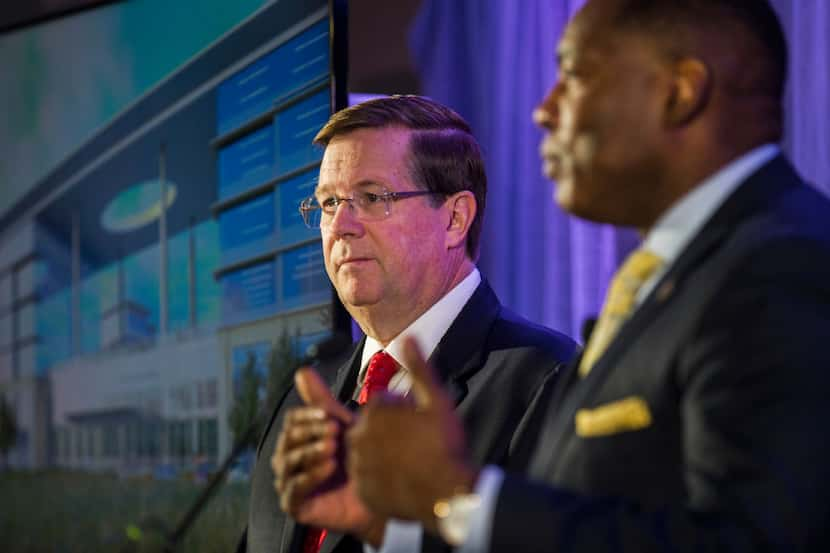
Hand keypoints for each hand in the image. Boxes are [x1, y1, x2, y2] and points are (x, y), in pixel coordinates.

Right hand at [272, 368, 384, 542]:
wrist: (376, 493)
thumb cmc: (358, 456)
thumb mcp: (342, 424)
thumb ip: (321, 400)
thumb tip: (301, 370)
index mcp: (296, 437)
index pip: (292, 420)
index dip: (309, 416)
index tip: (330, 415)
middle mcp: (287, 458)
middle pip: (289, 439)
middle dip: (312, 433)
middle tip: (335, 430)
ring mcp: (288, 482)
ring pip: (289, 463)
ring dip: (311, 453)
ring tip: (333, 448)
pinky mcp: (293, 505)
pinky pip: (293, 490)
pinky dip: (309, 477)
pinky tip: (329, 468)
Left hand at [346, 336, 478, 534]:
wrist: (450, 495)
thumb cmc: (446, 445)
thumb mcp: (437, 401)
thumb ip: (419, 368)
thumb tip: (408, 336)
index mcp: (376, 412)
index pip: (383, 404)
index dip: (405, 411)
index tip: (421, 423)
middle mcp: (360, 436)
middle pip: (372, 426)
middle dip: (391, 432)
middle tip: (417, 444)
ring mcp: (359, 465)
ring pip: (368, 451)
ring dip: (385, 453)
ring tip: (412, 462)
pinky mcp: (362, 489)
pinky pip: (368, 478)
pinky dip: (381, 478)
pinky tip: (403, 479)